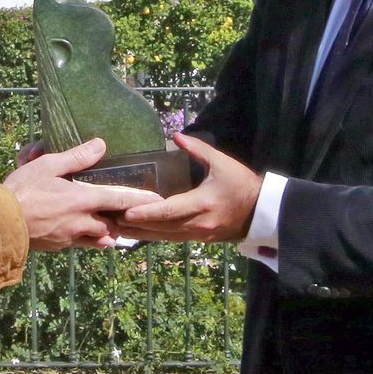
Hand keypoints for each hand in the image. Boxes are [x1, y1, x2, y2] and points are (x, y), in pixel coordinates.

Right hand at [2, 138, 160, 250]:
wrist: (0, 224)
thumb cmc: (23, 191)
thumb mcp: (48, 165)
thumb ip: (76, 157)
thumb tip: (100, 145)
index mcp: (83, 200)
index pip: (121, 200)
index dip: (141, 200)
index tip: (159, 201)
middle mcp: (82, 222)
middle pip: (113, 225)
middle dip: (121, 221)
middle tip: (127, 213)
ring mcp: (71, 237)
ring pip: (100, 239)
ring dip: (106, 232)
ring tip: (107, 223)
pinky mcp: (60, 246)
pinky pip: (82, 244)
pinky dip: (89, 239)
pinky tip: (82, 230)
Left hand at [114, 133, 260, 242]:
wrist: (261, 211)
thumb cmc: (242, 184)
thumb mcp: (222, 163)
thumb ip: (197, 148)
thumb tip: (176, 135)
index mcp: (200, 204)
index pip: (167, 211)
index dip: (145, 213)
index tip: (125, 212)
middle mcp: (196, 223)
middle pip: (160, 228)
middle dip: (135, 225)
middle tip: (111, 220)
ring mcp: (198, 234)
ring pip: (164, 237)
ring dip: (142, 233)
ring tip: (119, 227)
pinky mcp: (199, 238)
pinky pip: (172, 238)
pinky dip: (155, 234)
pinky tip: (141, 231)